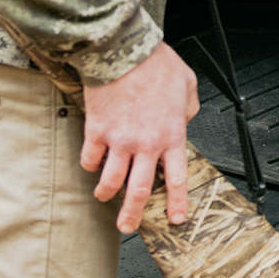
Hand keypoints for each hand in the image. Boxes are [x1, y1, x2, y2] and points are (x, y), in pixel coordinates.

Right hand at [80, 42, 198, 233]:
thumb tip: (185, 117)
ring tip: (103, 196)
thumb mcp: (188, 83)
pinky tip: (92, 164)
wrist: (125, 50)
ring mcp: (119, 141)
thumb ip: (188, 107)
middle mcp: (146, 144)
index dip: (176, 202)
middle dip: (132, 215)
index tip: (176, 219)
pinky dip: (90, 165)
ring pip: (110, 182)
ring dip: (105, 194)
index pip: (177, 178)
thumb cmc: (157, 63)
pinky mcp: (97, 132)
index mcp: (172, 134)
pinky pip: (89, 159)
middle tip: (128, 227)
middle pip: (138, 191)